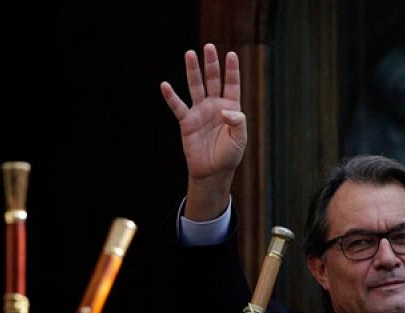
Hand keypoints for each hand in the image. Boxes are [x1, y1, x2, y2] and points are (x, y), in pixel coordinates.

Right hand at [160, 44, 246, 221]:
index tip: (230, 54)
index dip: (231, 70)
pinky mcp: (187, 122)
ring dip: (192, 71)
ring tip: (189, 54)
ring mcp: (200, 112)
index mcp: (231, 107)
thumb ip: (237, 121)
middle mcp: (214, 105)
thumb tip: (224, 110)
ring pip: (195, 87)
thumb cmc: (229, 156)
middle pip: (212, 80)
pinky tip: (165, 86)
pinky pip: (178, 107)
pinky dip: (171, 97)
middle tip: (208, 47)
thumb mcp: (239, 139)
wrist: (212, 172)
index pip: (231, 84)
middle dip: (211, 64)